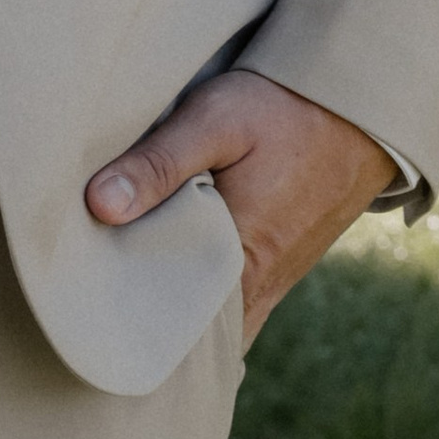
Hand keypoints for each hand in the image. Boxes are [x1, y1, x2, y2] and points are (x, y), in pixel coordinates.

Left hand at [85, 68, 396, 344]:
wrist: (356, 110)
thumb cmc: (282, 112)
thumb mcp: (214, 122)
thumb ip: (159, 163)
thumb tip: (100, 207)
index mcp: (241, 260)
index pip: (174, 323)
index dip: (126, 320)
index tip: (82, 309)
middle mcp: (260, 285)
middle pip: (192, 328)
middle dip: (144, 322)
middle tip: (89, 305)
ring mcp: (274, 280)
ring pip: (215, 319)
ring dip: (173, 310)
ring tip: (117, 294)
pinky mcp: (279, 265)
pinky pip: (235, 303)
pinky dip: (202, 300)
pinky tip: (166, 281)